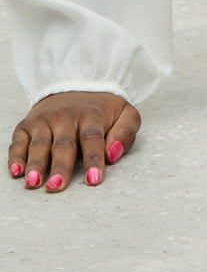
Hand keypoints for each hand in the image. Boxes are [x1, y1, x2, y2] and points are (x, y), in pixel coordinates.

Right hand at [8, 91, 140, 191]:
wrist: (75, 85)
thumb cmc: (102, 110)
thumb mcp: (124, 114)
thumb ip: (125, 133)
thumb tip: (113, 154)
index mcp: (91, 115)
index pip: (92, 139)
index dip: (93, 159)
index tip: (93, 180)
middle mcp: (66, 116)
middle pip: (64, 144)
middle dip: (60, 166)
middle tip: (57, 186)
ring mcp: (44, 120)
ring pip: (39, 144)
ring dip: (35, 164)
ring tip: (33, 182)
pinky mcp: (26, 126)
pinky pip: (18, 142)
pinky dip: (16, 157)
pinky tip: (16, 173)